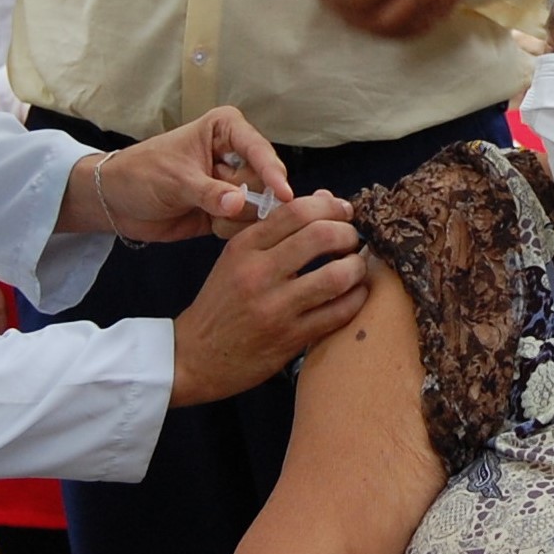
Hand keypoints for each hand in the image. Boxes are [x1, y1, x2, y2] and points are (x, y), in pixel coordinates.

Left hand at [63, 105, 291, 242]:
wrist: (116, 202)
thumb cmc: (141, 174)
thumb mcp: (175, 180)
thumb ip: (210, 193)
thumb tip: (239, 203)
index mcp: (225, 129)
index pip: (258, 148)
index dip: (272, 171)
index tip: (283, 194)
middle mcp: (236, 154)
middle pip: (264, 180)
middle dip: (247, 198)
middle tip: (220, 205)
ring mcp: (234, 183)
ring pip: (259, 205)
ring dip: (237, 217)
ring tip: (210, 216)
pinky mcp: (229, 210)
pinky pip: (247, 224)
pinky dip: (232, 229)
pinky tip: (210, 225)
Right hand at [171, 192, 368, 406]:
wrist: (196, 355)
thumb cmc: (223, 301)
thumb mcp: (238, 258)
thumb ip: (279, 229)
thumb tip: (326, 198)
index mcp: (244, 247)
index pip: (296, 211)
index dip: (331, 206)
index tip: (345, 212)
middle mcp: (258, 273)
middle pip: (321, 237)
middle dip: (348, 234)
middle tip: (353, 240)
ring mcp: (275, 308)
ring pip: (336, 277)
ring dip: (357, 267)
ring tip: (356, 267)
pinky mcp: (289, 339)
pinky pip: (338, 313)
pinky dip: (356, 299)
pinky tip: (355, 293)